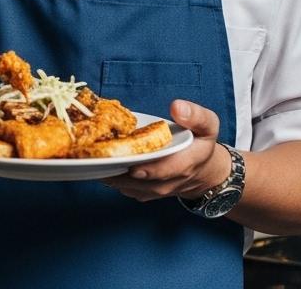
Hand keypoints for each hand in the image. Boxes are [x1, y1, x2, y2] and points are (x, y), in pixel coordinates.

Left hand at [104, 99, 231, 201]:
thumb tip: (176, 107)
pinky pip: (125, 189)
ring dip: (110, 175)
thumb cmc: (200, 142)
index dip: (150, 170)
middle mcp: (170, 180)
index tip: (133, 166)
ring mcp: (156, 189)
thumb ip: (195, 115)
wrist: (202, 170)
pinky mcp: (144, 192)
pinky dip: (110, 178)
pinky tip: (97, 164)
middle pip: (142, 182)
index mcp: (187, 162)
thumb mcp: (208, 125)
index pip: (168, 170)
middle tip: (99, 158)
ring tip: (92, 159)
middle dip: (121, 171)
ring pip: (129, 188)